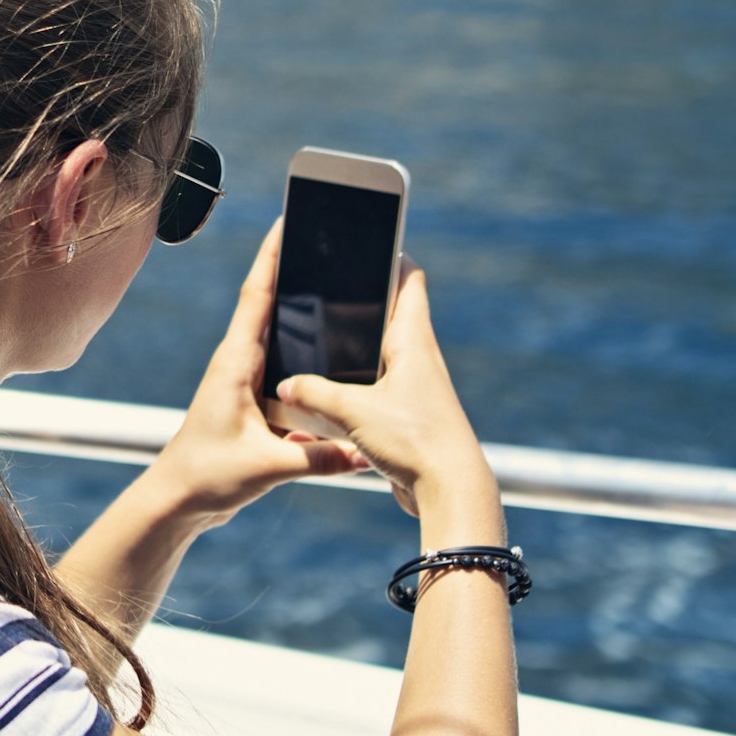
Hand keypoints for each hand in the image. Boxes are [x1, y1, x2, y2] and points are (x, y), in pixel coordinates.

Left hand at [144, 221, 370, 522]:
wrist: (178, 502)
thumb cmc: (207, 477)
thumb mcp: (266, 467)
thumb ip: (317, 458)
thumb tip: (364, 453)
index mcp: (236, 362)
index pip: (258, 296)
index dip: (272, 257)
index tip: (287, 220)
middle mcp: (239, 363)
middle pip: (272, 305)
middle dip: (295, 271)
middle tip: (326, 242)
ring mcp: (245, 380)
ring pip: (281, 335)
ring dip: (303, 312)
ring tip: (338, 286)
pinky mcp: (253, 401)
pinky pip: (286, 366)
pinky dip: (307, 354)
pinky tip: (334, 354)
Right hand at [273, 265, 501, 536]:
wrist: (450, 490)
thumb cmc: (415, 440)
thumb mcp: (354, 411)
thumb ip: (314, 394)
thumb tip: (286, 386)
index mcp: (413, 341)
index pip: (409, 281)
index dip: (390, 257)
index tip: (364, 244)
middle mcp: (419, 358)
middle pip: (390, 316)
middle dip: (359, 305)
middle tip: (323, 295)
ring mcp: (416, 388)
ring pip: (381, 357)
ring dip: (355, 353)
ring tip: (317, 347)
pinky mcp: (410, 417)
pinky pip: (378, 391)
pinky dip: (356, 389)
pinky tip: (328, 399)